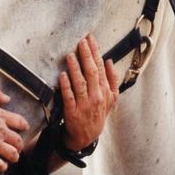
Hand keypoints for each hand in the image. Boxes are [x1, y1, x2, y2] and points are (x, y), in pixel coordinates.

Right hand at [0, 84, 28, 171]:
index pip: (20, 122)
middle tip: (18, 146)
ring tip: (13, 157)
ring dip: (14, 156)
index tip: (24, 128)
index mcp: (0, 116)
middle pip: (18, 141)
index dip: (24, 126)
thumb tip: (6, 98)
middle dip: (19, 144)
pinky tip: (2, 165)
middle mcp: (0, 131)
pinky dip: (3, 166)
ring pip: (12, 154)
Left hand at [59, 35, 118, 150]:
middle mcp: (96, 97)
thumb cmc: (98, 114)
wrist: (87, 136)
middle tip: (81, 41)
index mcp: (105, 91)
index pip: (100, 68)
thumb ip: (112, 80)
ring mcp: (84, 105)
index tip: (90, 39)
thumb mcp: (111, 99)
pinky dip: (66, 86)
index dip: (95, 52)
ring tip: (70, 55)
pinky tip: (62, 75)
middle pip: (92, 72)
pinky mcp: (72, 112)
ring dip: (75, 68)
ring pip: (80, 83)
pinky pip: (69, 97)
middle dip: (86, 55)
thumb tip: (109, 61)